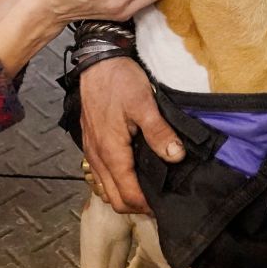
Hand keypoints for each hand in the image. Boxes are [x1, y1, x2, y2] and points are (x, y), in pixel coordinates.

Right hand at [80, 57, 182, 213]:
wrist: (97, 61)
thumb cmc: (120, 80)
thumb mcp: (144, 103)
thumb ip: (159, 132)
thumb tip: (176, 156)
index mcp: (111, 151)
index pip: (127, 194)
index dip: (145, 206)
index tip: (163, 207)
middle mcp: (97, 155)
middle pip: (113, 197)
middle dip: (134, 206)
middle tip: (157, 202)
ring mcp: (91, 149)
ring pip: (104, 187)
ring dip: (123, 194)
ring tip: (146, 190)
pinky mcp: (90, 141)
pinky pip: (99, 173)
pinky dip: (113, 181)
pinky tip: (130, 172)